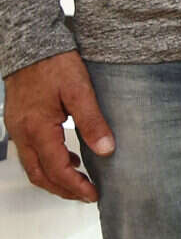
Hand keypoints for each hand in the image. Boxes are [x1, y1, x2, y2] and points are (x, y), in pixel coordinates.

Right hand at [4, 50, 112, 202]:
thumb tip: (106, 150)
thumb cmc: (54, 63)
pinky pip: (30, 152)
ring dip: (55, 178)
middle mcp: (22, 133)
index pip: (56, 169)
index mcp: (37, 128)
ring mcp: (17, 128)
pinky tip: (69, 157)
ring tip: (81, 181)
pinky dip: (48, 162)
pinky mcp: (19, 122)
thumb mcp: (80, 90)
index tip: (94, 194)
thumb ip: (93, 121)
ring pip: (32, 166)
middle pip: (39, 175)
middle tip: (87, 195)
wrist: (31, 43)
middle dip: (63, 190)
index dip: (76, 186)